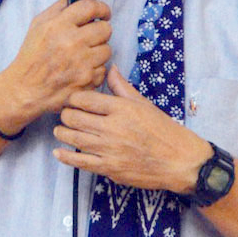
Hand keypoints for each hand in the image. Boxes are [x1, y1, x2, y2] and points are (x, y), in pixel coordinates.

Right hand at [0, 0, 111, 128]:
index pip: (91, 7)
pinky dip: (94, 71)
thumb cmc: (31, 57)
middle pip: (105, 29)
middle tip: (93, 36)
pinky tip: (82, 70)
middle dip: (101, 31)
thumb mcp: (38, 25)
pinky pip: (102, 70)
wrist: (24, 89)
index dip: (102, 8)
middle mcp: (71, 42)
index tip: (103, 13)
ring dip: (98, 52)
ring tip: (85, 55)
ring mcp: (81, 63)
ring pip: (107, 50)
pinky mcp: (86, 81)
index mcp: (58, 25)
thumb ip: (59, 8)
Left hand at [52, 65, 212, 193]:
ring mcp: (110, 150)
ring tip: (59, 130)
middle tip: (64, 114)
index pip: (85, 99)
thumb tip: (110, 68)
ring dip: (62, 133)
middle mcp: (113, 128)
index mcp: (121, 109)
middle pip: (75, 118)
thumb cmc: (163, 130)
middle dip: (65, 115)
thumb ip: (123, 87)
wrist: (179, 161)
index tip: (71, 99)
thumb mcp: (144, 104)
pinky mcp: (110, 168)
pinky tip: (58, 152)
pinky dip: (66, 157)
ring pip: (75, 139)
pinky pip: (81, 162)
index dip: (73, 98)